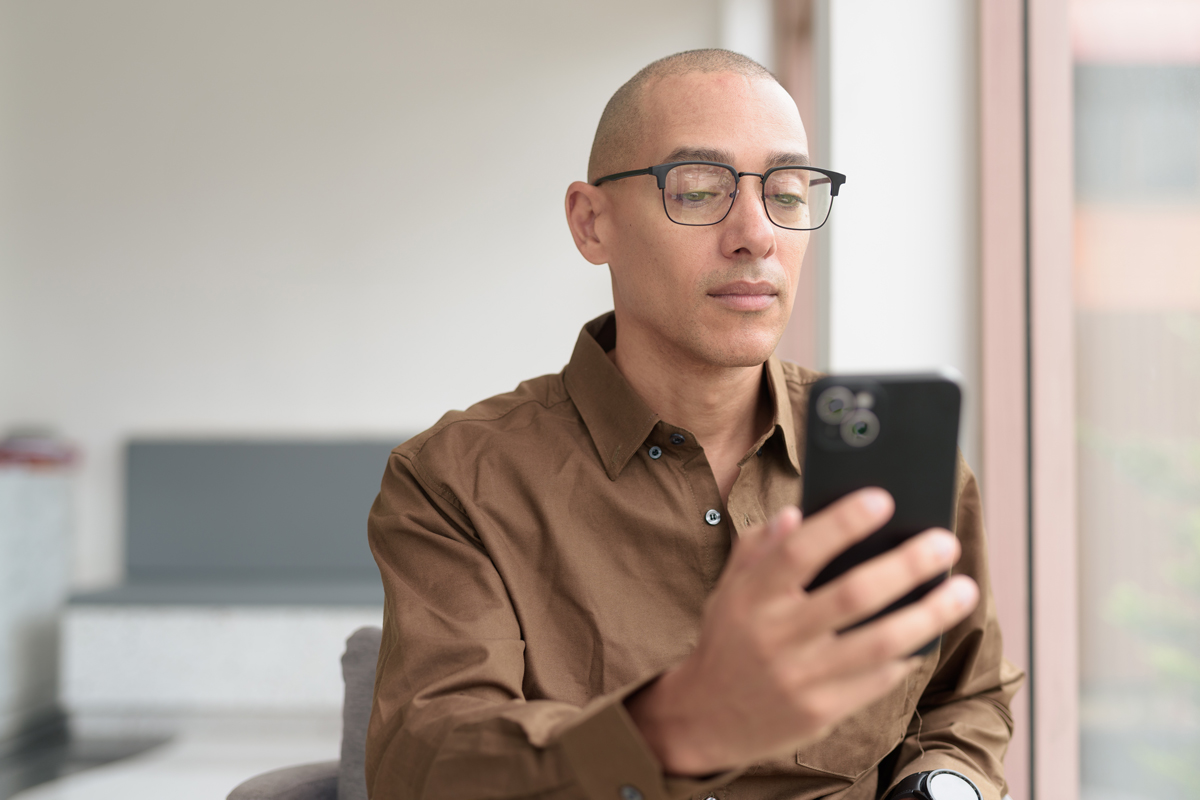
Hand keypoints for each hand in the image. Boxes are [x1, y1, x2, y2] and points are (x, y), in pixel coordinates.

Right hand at [625, 488, 978, 774]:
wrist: (706, 718)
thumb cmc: (728, 639)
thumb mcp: (730, 588)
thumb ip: (759, 548)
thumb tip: (797, 514)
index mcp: (752, 597)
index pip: (799, 551)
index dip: (842, 523)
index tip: (883, 498)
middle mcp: (776, 635)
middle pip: (853, 594)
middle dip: (907, 565)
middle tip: (944, 542)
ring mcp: (801, 677)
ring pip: (880, 641)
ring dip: (929, 613)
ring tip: (962, 589)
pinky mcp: (821, 712)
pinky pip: (878, 679)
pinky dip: (908, 654)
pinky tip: (929, 632)